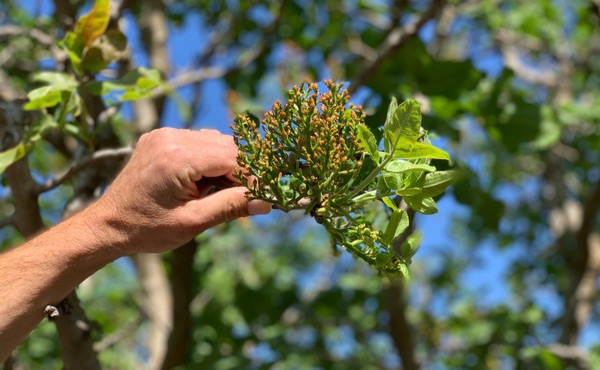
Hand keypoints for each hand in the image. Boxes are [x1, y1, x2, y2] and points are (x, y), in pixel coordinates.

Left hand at [95, 128, 270, 253]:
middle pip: (226, 145)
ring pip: (214, 141)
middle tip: (241, 198)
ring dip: (225, 165)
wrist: (108, 225)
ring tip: (217, 193)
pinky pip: (197, 141)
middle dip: (239, 171)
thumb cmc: (147, 229)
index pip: (232, 157)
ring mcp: (163, 135)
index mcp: (177, 158)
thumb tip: (267, 202)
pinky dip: (208, 159)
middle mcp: (170, 138)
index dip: (251, 176)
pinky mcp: (159, 137)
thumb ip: (230, 207)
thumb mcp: (193, 222)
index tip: (261, 196)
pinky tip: (203, 182)